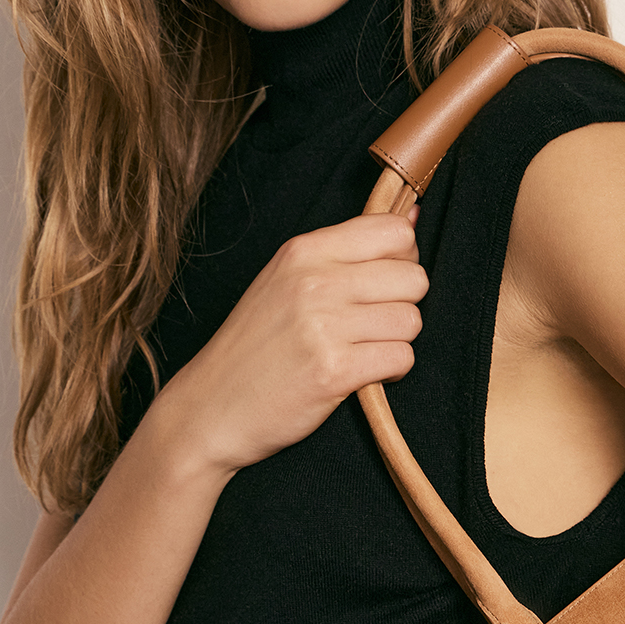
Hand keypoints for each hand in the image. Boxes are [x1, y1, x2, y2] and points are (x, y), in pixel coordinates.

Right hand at [158, 208, 427, 474]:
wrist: (212, 405)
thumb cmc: (256, 345)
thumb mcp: (286, 280)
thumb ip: (345, 252)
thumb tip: (412, 218)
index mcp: (304, 251)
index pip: (393, 232)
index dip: (403, 259)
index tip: (385, 282)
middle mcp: (315, 282)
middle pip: (413, 279)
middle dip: (404, 305)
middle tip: (373, 325)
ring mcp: (324, 326)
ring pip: (411, 321)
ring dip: (397, 341)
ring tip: (364, 350)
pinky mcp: (334, 370)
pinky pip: (401, 358)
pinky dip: (391, 372)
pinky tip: (363, 374)